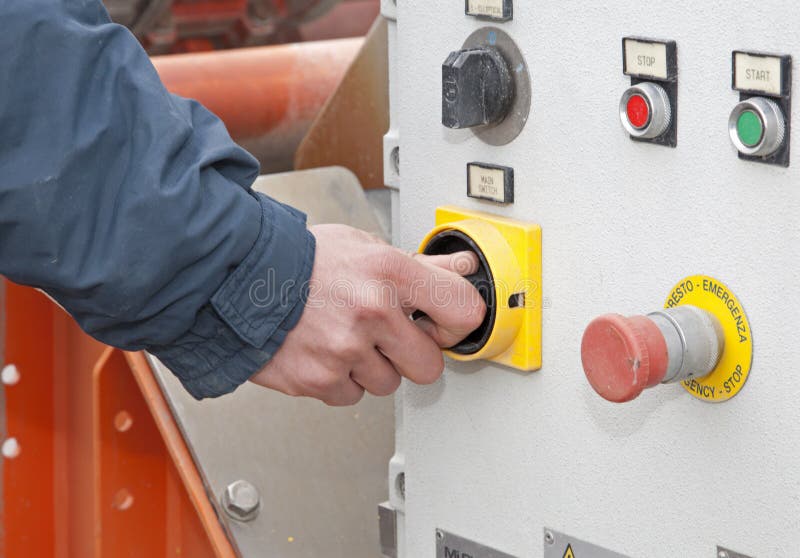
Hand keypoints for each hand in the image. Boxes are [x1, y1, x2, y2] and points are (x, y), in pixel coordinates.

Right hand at [249, 224, 485, 405]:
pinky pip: (350, 395)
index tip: (444, 325)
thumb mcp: (364, 246)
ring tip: (343, 336)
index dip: (457, 324)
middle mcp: (372, 312)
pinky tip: (323, 351)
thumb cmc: (300, 259)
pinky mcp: (318, 379)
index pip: (463, 310)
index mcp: (390, 272)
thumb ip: (418, 266)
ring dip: (371, 368)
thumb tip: (462, 270)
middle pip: (428, 366)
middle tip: (389, 337)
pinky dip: (339, 380)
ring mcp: (344, 350)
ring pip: (386, 384)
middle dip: (412, 356)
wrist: (237, 277)